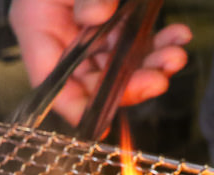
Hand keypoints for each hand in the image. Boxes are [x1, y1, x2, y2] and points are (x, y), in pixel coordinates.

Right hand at [9, 0, 191, 125]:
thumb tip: (96, 18)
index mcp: (37, 29)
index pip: (53, 86)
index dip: (79, 108)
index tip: (107, 117)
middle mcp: (61, 37)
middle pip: (92, 82)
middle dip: (129, 85)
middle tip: (159, 78)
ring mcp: (88, 31)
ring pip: (119, 67)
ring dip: (151, 66)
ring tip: (175, 55)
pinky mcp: (113, 22)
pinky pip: (134, 45)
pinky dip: (158, 43)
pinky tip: (176, 35)